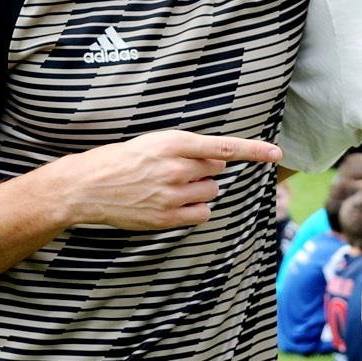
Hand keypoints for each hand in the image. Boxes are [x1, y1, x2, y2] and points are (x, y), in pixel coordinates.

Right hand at [49, 130, 281, 230]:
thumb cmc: (121, 159)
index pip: (224, 148)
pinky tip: (173, 204)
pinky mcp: (166, 218)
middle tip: (176, 170)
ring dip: (200, 189)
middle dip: (205, 170)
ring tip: (169, 187)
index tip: (276, 154)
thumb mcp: (154, 142)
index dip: (254, 151)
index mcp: (173, 143)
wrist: (85, 186)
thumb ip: (188, 149)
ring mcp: (171, 195)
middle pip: (218, 171)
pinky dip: (195, 209)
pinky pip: (202, 213)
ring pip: (212, 192)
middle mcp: (175, 168)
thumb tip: (221, 161)